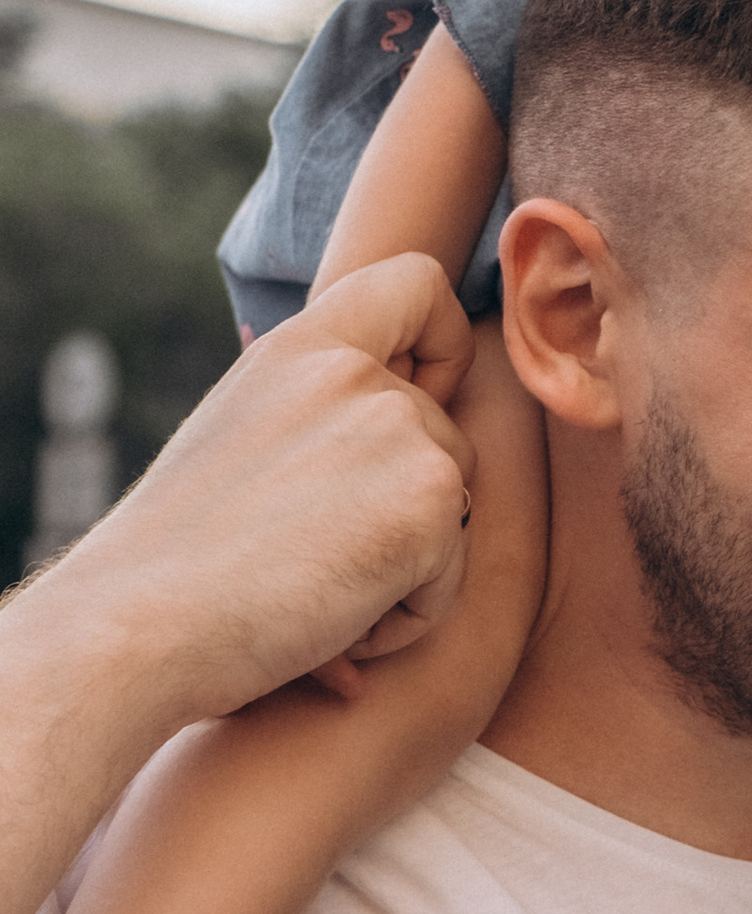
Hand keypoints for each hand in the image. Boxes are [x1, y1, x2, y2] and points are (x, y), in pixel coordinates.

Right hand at [25, 256, 478, 733]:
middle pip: (447, 433)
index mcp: (301, 347)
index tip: (416, 403)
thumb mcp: (243, 440)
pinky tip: (326, 626)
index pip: (416, 284)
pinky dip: (401, 619)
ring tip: (305, 590)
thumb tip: (405, 414)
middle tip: (305, 557)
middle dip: (400, 507)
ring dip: (399, 567)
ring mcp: (400, 428)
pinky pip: (450, 579)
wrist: (134, 629)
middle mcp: (356, 373)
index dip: (442, 345)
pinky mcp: (433, 498)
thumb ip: (320, 413)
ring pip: (455, 510)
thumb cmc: (174, 564)